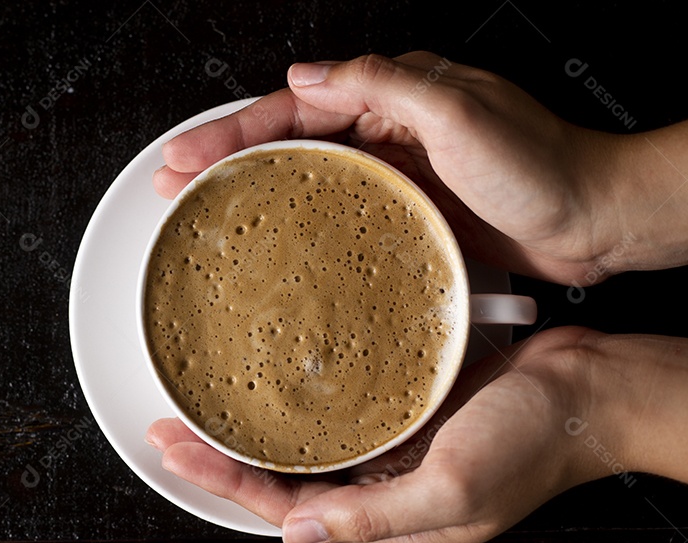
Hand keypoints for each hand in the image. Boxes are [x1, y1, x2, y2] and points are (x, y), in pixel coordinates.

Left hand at [145, 326, 611, 542]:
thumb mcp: (453, 490)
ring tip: (198, 408)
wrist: (588, 388)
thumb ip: (372, 516)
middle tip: (168, 429)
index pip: (285, 510)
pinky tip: (269, 384)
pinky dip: (296, 406)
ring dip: (251, 430)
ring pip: (302, 449)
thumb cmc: (535, 441)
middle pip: (282, 481)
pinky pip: (335, 416)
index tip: (177, 452)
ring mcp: (391, 452)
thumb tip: (296, 533)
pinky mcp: (403, 414)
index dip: (225, 482)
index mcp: (389, 525)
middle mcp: (382, 492)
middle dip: (221, 459)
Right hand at [154, 52, 628, 284]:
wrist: (595, 220)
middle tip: (174, 182)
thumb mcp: (460, 111)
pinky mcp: (404, 214)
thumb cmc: (544, 165)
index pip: (294, 105)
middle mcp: (387, 131)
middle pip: (287, 140)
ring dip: (252, 191)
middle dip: (226, 158)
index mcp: (393, 95)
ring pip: (304, 177)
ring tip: (204, 213)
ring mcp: (393, 175)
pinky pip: (335, 213)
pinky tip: (272, 242)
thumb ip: (383, 83)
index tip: (187, 152)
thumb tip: (308, 72)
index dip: (233, 128)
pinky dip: (296, 223)